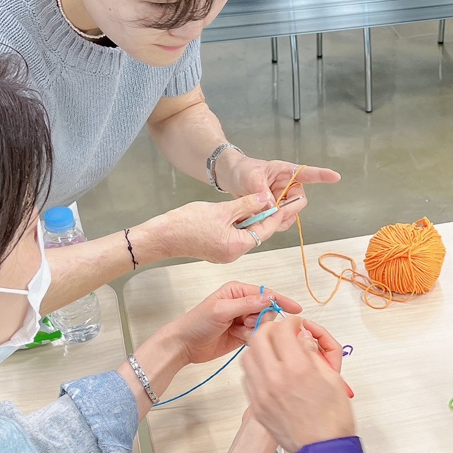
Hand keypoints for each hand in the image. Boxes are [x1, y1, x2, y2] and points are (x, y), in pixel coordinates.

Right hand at [146, 193, 307, 263]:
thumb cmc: (186, 224)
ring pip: (246, 233)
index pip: (266, 229)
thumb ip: (246, 205)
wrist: (162, 236)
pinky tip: (241, 211)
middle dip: (267, 216)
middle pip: (258, 233)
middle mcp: (234, 253)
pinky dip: (240, 224)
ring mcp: (225, 253)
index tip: (291, 203)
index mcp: (237, 245)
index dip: (278, 214)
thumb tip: (265, 199)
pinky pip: (235, 236)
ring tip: (261, 202)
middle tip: (280, 200)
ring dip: (253, 219)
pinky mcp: (217, 250)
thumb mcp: (222, 210)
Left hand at [165, 281, 303, 364]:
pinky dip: (251, 339)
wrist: (185, 345)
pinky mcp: (242, 334)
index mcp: (237, 291)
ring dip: (254, 330)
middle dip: (261, 319)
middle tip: (245, 323)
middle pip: (268, 310)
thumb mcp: (222, 310)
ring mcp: (243, 319)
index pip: (266, 293)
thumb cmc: (197, 323)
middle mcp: (242, 303)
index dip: (280, 301)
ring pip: (264, 325)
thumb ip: (247, 303)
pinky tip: (237, 339)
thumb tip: (270, 297)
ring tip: (237, 332)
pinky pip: (257, 336)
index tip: (295, 308)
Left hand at [219, 152, 339, 209]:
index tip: (335, 177)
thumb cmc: (243, 170)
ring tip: (262, 212)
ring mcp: (283, 199)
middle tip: (274, 209)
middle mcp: (288, 186)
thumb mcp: (251, 177)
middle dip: (288, 208)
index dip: (322, 175)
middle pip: (299, 201)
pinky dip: (274, 223)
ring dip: (279, 217)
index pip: (308, 173)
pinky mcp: (276, 210)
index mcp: (286, 172)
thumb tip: (271, 206)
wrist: (231, 178)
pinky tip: (262, 217)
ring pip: (291, 213)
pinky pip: (282, 220)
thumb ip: (262, 191)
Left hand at [243, 319, 355, 451]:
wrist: (323, 450)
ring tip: (274, 350)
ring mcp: (262, 393)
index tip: (296, 325)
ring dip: (260, 347)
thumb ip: (313, 354)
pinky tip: (270, 370)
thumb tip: (301, 338)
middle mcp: (275, 379)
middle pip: (260, 338)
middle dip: (271, 329)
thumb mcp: (332, 378)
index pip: (283, 330)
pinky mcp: (257, 406)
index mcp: (297, 369)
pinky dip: (256, 367)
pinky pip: (247, 377)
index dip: (291, 322)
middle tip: (283, 333)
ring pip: (248, 356)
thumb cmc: (332, 419)